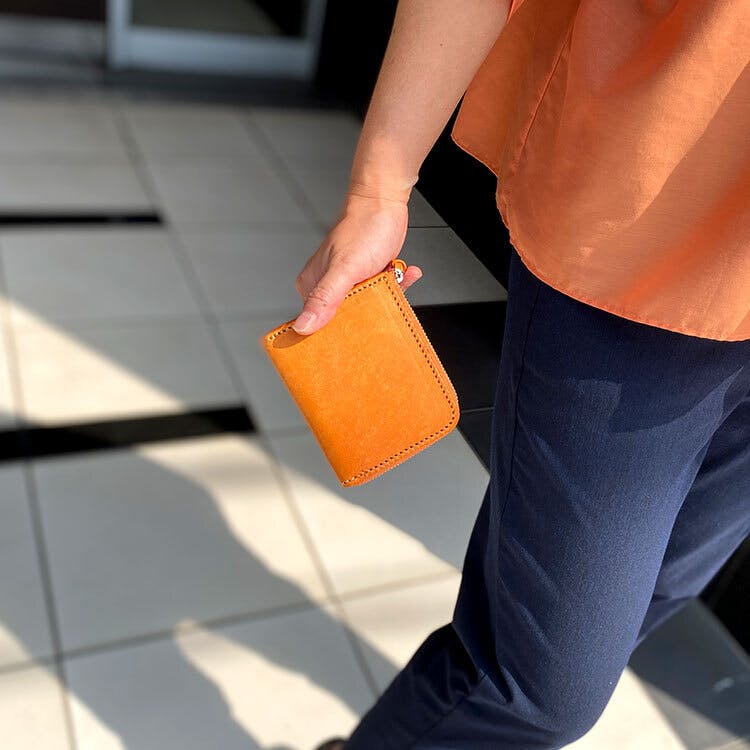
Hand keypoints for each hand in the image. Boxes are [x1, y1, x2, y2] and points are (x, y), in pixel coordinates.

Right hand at [292, 193, 422, 334]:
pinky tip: (401, 270)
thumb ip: (325, 298)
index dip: (336, 331)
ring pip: (367, 305)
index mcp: (312, 285)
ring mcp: (349, 281)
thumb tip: (302, 326)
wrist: (385, 202)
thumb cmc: (363, 229)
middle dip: (368, 312)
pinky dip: (395, 283)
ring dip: (385, 294)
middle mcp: (328, 285)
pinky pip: (381, 291)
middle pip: (345, 317)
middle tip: (378, 295)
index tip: (356, 330)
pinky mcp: (367, 276)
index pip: (317, 323)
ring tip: (391, 275)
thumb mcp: (344, 269)